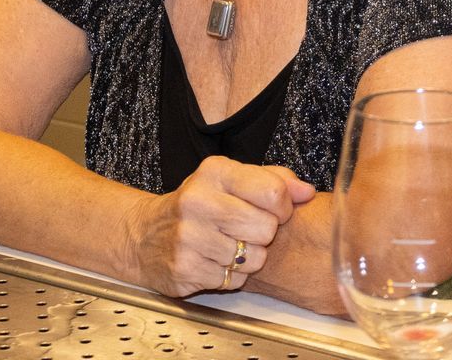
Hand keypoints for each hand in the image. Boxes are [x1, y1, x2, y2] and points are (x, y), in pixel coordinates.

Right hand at [126, 156, 315, 296]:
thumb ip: (274, 180)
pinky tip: (215, 261)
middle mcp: (198, 200)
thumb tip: (306, 192)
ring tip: (229, 247)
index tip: (272, 211)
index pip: (272, 192)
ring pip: (252, 259)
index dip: (282, 207)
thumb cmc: (200, 206)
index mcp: (215, 172)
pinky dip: (231, 276)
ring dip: (248, 258)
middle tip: (247, 231)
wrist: (145, 235)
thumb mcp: (233, 181)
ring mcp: (188, 237)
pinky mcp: (184, 269)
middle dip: (264, 235)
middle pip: (266, 228)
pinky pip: (234, 280)